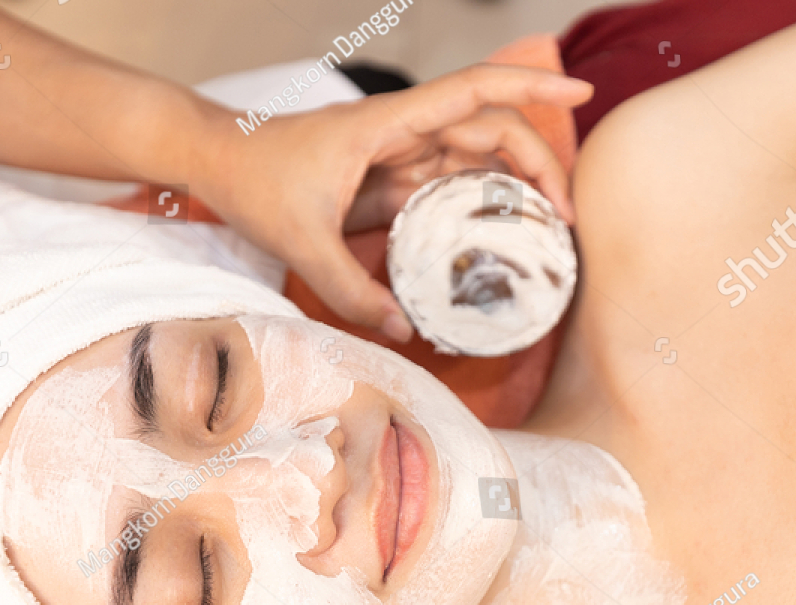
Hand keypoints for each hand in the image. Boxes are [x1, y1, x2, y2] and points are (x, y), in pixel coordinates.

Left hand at [191, 65, 590, 341]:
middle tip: (566, 216)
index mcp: (388, 125)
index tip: (578, 90)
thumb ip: (350, 289)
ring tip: (548, 231)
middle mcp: (404, 131)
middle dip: (537, 163)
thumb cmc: (254, 180)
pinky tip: (502, 238)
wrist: (217, 159)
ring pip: (477, 157)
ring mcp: (401, 153)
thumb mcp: (300, 241)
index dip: (531, 86)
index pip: (475, 91)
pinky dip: (481, 206)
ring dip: (516, 185)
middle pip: (493, 129)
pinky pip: (450, 185)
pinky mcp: (392, 177)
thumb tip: (402, 328)